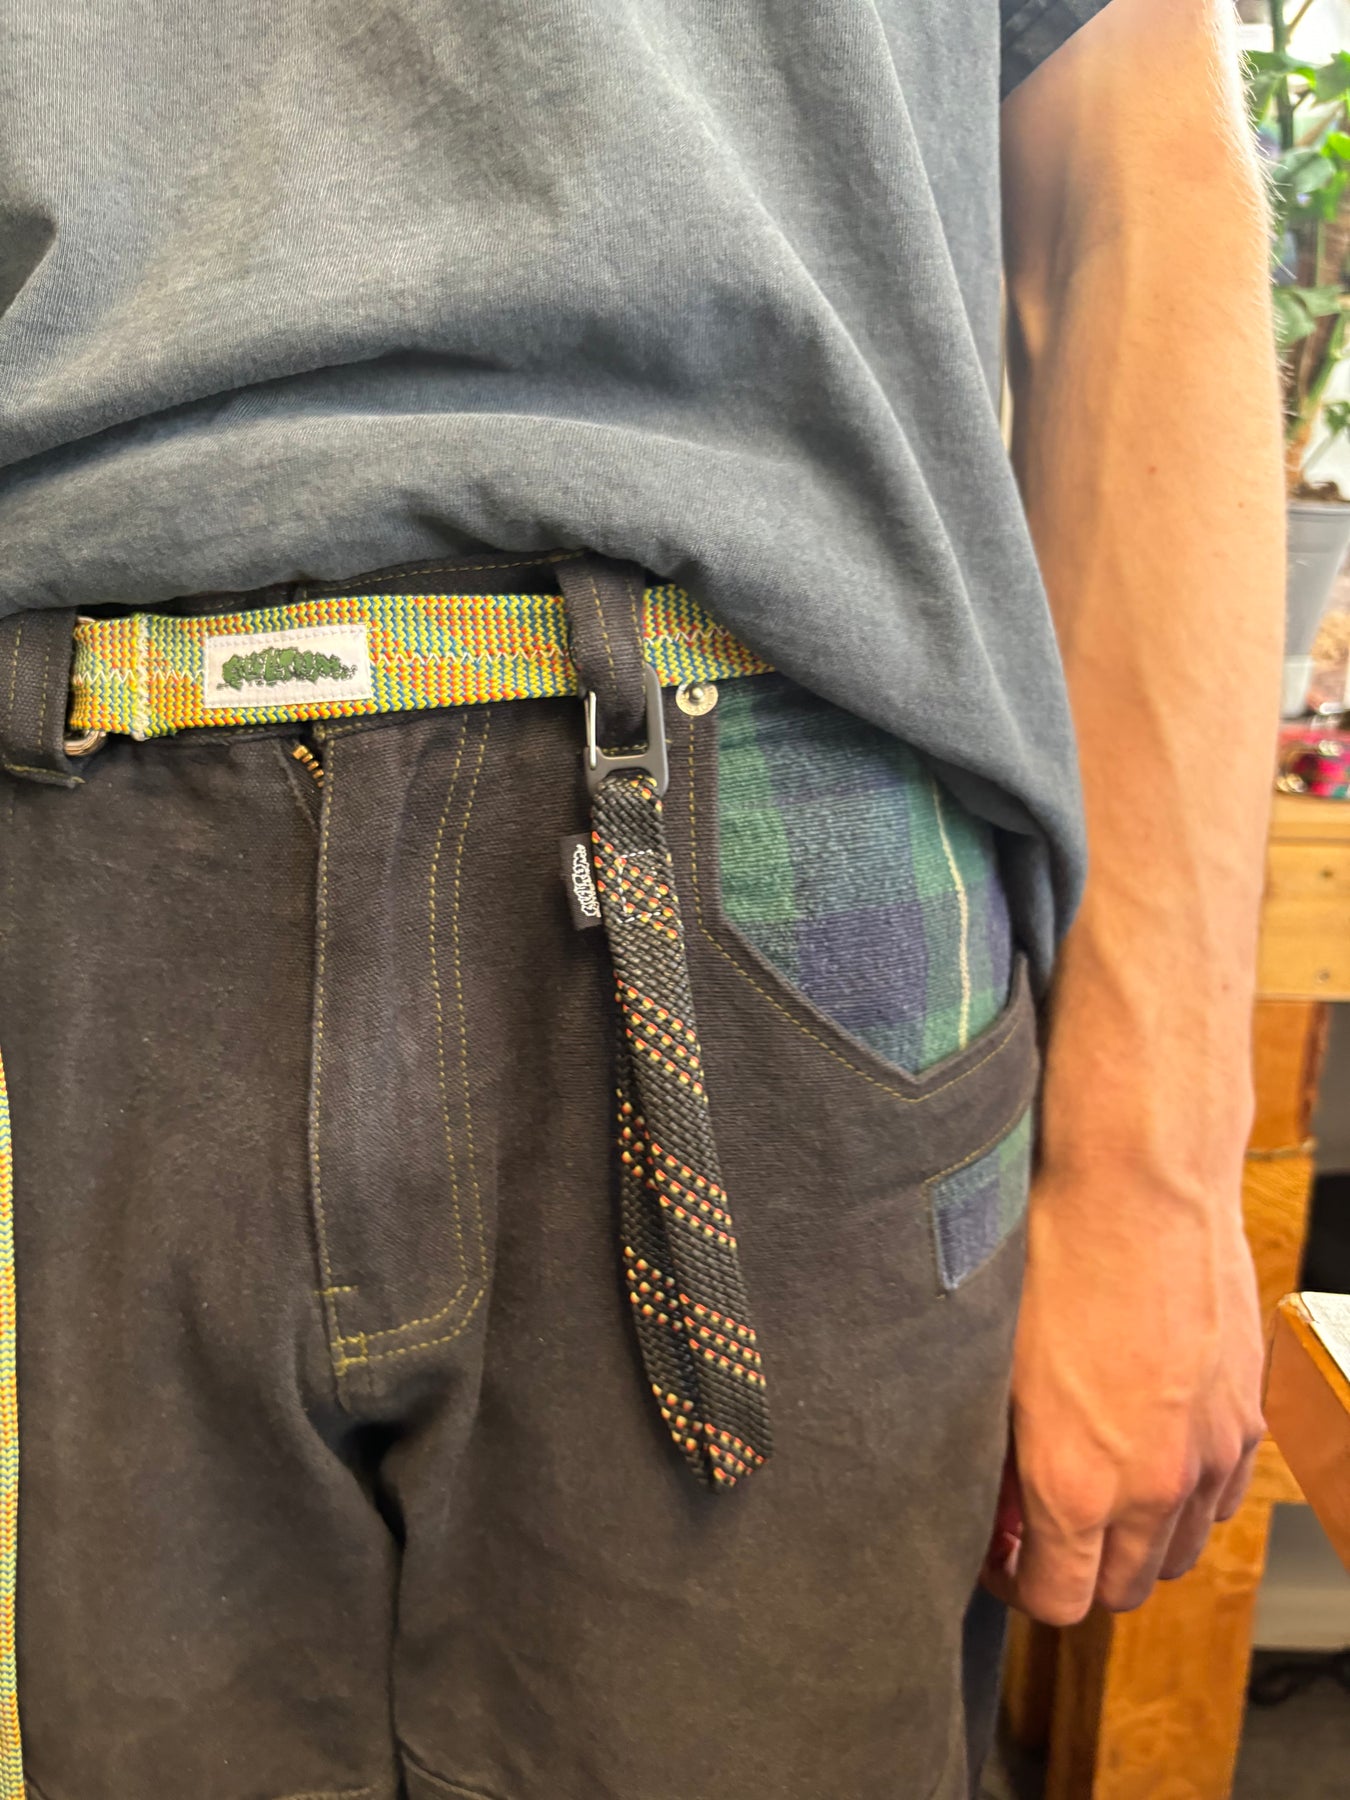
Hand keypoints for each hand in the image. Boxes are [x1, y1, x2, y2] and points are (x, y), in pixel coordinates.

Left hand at [980, 1159, 1265, 1624]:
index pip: (1058, 1600)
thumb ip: (993, 1450)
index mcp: (1076, 1481)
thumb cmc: (1051, 1255)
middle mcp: (1153, 1484)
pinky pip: (1220, 1497)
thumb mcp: (991, 1362)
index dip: (1018, 1587)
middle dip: (1075, 1571)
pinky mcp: (1243, 1413)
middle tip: (1037, 1527)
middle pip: (1121, 1589)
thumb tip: (987, 1493)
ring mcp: (1209, 1452)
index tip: (998, 1556)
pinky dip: (1186, 1499)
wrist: (1139, 1184)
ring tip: (1095, 1489)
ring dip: (1133, 1541)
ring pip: (1177, 1549)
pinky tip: (1149, 1452)